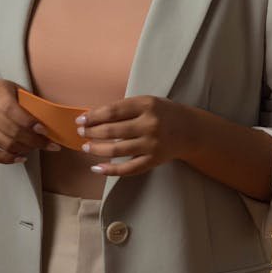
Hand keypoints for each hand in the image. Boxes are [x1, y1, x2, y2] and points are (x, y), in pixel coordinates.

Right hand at [0, 79, 56, 164]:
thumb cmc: (3, 95)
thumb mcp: (16, 91)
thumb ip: (30, 104)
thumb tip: (52, 122)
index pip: (12, 110)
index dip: (29, 122)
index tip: (44, 130)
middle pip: (11, 130)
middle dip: (34, 140)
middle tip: (49, 144)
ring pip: (4, 144)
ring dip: (25, 149)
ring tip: (37, 148)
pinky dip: (8, 159)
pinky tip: (21, 158)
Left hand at [78, 96, 193, 176]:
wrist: (191, 130)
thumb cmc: (164, 113)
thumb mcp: (147, 102)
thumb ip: (124, 108)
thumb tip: (93, 117)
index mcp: (147, 105)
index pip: (113, 111)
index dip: (93, 116)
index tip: (80, 120)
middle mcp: (150, 124)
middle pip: (112, 130)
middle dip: (91, 132)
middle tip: (81, 133)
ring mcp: (152, 144)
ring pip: (116, 150)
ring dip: (96, 149)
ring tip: (86, 147)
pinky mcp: (153, 160)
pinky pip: (128, 169)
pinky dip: (110, 170)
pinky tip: (97, 168)